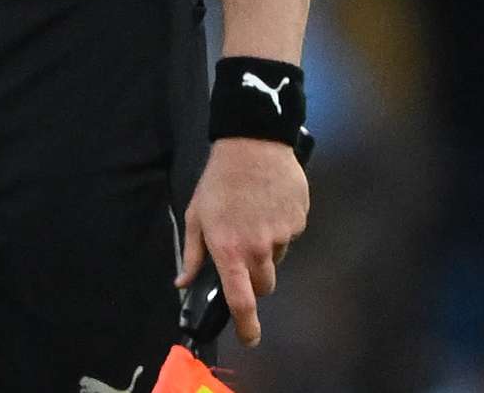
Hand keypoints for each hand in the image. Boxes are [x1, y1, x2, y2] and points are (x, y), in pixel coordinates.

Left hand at [179, 136, 308, 345]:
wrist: (253, 145)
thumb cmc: (218, 182)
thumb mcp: (195, 216)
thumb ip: (192, 254)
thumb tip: (183, 283)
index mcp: (229, 250)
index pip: (241, 300)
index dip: (247, 325)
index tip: (250, 338)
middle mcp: (259, 248)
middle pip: (263, 285)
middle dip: (253, 279)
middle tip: (239, 252)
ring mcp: (283, 236)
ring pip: (276, 260)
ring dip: (265, 250)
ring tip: (251, 217)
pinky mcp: (300, 222)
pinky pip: (289, 237)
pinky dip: (279, 229)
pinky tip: (267, 206)